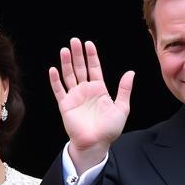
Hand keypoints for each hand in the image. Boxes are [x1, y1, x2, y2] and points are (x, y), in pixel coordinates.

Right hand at [49, 38, 133, 172]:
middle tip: (74, 40)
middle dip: (77, 54)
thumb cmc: (109, 129)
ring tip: (65, 50)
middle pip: (80, 68)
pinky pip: (59, 90)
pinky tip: (53, 69)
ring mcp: (75, 96)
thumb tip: (130, 72)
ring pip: (69, 75)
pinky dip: (55, 80)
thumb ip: (124, 90)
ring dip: (66, 63)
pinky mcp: (65, 105)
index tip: (89, 44)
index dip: (92, 56)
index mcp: (99, 89)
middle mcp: (86, 90)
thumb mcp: (122, 108)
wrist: (96, 144)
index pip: (94, 68)